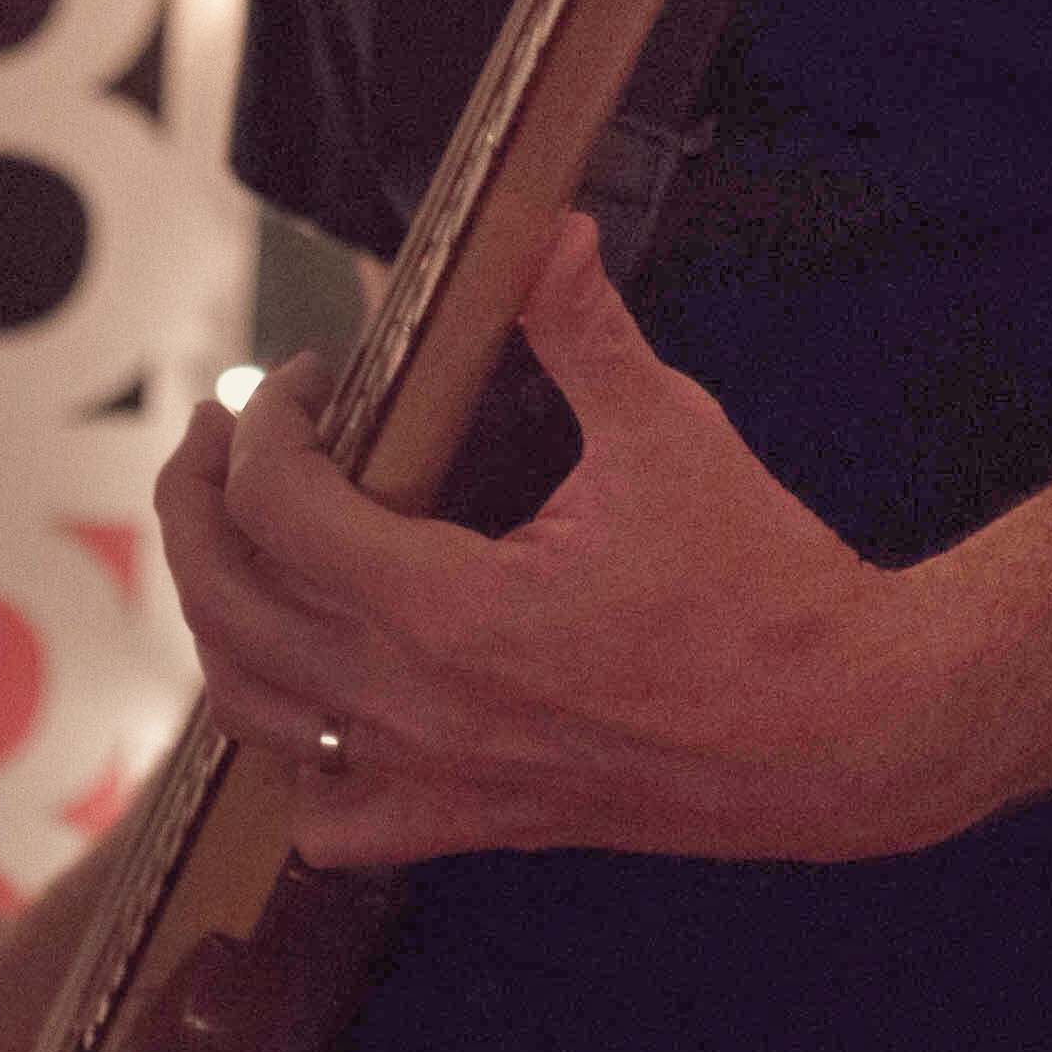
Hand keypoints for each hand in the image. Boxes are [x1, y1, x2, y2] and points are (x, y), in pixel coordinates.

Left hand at [153, 216, 972, 869]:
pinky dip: (294, 759)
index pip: (277, 508)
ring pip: (253, 714)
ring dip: (223, 617)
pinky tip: (315, 699)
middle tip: (225, 435)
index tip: (309, 378)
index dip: (264, 424)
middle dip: (199, 503)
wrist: (852, 733)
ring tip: (243, 543)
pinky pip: (332, 819)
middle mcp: (420, 706)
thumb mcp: (669, 431)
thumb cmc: (767, 587)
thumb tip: (548, 226)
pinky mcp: (475, 824)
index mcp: (450, 608)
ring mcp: (439, 778)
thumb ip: (581, 329)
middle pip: (227, 608)